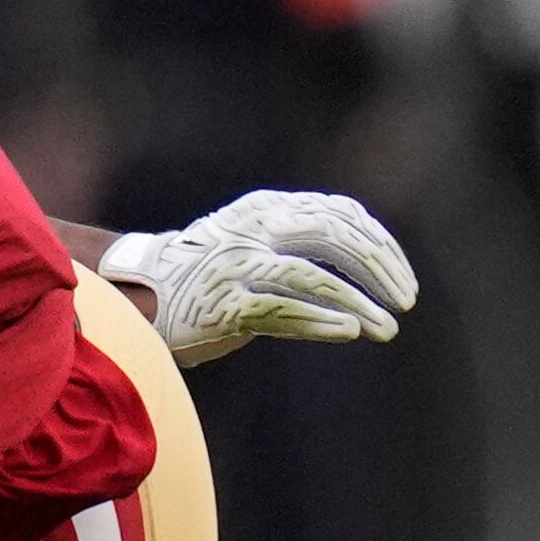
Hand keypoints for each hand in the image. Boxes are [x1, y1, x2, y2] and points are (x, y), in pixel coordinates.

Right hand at [102, 190, 418, 365]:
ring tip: (388, 330)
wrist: (133, 296)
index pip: (339, 214)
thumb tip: (373, 256)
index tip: (402, 279)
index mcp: (265, 208)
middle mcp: (251, 229)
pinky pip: (281, 310)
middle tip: (406, 301)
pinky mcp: (219, 304)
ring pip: (313, 276)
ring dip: (359, 303)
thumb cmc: (206, 274)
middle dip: (379, 269)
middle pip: (333, 236)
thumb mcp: (255, 239)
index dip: (381, 245)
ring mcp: (234, 265)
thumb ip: (301, 239)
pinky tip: (349, 331)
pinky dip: (320, 321)